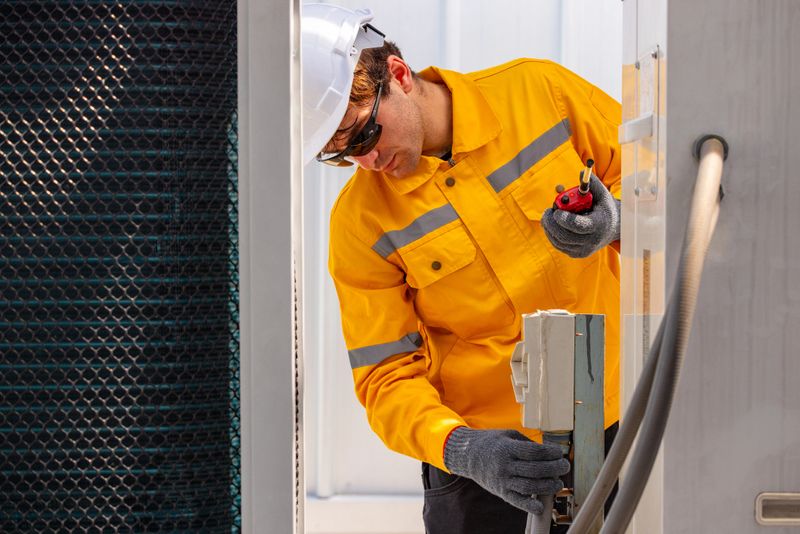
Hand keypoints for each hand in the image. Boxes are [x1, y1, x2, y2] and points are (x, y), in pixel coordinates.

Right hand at [443, 427, 569, 514]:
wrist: (468, 455)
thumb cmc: (491, 443)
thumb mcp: (508, 435)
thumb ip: (527, 443)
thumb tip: (549, 452)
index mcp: (507, 448)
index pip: (534, 452)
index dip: (551, 453)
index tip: (559, 452)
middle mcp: (504, 465)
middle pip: (535, 470)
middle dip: (555, 469)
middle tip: (564, 466)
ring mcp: (502, 480)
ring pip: (529, 487)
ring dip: (548, 486)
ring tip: (557, 483)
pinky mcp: (501, 491)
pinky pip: (517, 501)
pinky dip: (530, 506)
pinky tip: (541, 506)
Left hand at [541, 175, 620, 257]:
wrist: (614, 228)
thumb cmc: (605, 208)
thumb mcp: (602, 194)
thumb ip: (592, 183)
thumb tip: (581, 172)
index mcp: (599, 225)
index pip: (578, 226)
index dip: (564, 219)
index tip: (556, 211)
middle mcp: (591, 241)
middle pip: (565, 236)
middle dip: (551, 224)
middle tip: (547, 212)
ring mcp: (584, 250)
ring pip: (559, 242)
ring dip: (549, 228)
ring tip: (549, 216)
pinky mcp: (577, 254)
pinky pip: (559, 245)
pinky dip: (552, 234)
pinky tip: (553, 225)